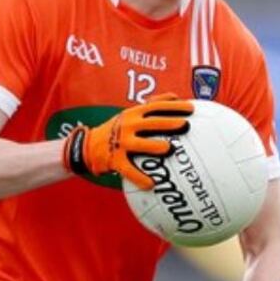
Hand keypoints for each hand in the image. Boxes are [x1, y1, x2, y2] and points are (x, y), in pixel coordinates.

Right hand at [62, 93, 192, 189]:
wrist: (88, 145)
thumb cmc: (118, 128)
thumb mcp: (131, 113)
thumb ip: (152, 105)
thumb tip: (175, 96)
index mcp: (134, 113)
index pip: (156, 107)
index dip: (173, 106)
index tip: (191, 108)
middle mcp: (127, 125)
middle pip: (151, 123)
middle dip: (168, 123)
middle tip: (185, 125)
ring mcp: (120, 143)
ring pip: (139, 144)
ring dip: (154, 146)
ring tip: (169, 148)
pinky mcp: (114, 159)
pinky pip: (128, 170)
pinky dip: (139, 177)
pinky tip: (151, 184)